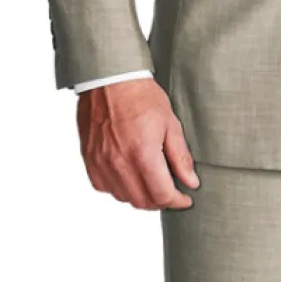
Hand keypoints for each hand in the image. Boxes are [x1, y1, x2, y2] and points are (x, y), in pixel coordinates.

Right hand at [77, 78, 198, 209]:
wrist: (110, 80)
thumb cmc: (141, 96)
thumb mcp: (170, 123)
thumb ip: (180, 157)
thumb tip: (190, 182)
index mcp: (142, 153)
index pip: (161, 195)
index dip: (177, 201)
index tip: (185, 198)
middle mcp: (119, 163)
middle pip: (142, 202)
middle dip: (161, 200)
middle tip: (171, 190)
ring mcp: (101, 163)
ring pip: (123, 197)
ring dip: (140, 195)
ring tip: (151, 181)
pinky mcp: (90, 160)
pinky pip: (105, 187)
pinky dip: (119, 187)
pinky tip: (129, 174)